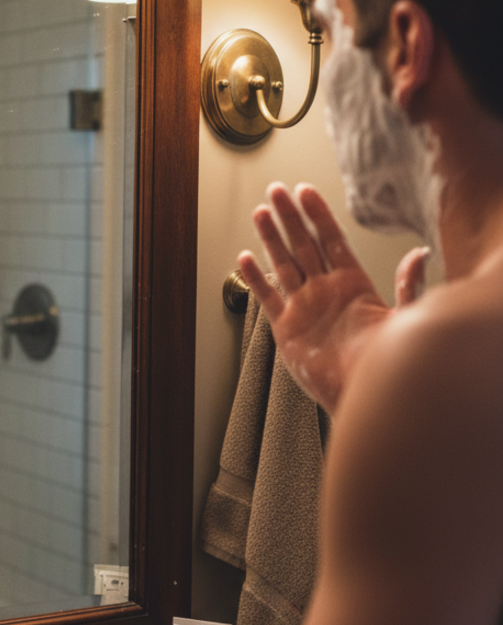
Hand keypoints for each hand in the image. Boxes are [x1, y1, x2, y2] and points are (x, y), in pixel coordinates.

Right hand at [237, 182, 428, 411]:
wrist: (361, 392)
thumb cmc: (385, 360)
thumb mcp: (405, 318)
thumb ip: (409, 284)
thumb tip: (419, 253)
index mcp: (353, 284)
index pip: (332, 239)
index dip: (319, 215)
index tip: (305, 191)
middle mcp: (325, 291)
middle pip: (304, 245)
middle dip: (290, 216)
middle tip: (276, 191)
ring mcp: (304, 307)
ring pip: (283, 263)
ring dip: (271, 238)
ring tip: (261, 213)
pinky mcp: (285, 328)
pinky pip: (267, 297)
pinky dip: (255, 279)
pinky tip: (246, 259)